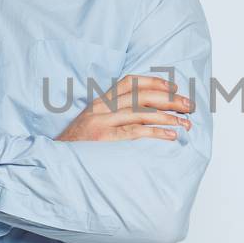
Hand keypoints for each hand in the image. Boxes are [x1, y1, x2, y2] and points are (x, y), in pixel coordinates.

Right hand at [54, 75, 193, 141]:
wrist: (54, 161)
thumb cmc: (78, 145)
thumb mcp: (92, 122)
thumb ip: (112, 114)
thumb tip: (144, 112)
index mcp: (99, 101)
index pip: (130, 82)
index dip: (153, 81)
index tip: (173, 87)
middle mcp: (101, 108)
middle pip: (142, 96)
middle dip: (170, 99)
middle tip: (189, 106)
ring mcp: (102, 122)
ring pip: (142, 113)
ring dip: (168, 117)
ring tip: (186, 123)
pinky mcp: (104, 139)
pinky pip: (135, 133)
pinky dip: (156, 132)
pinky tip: (171, 135)